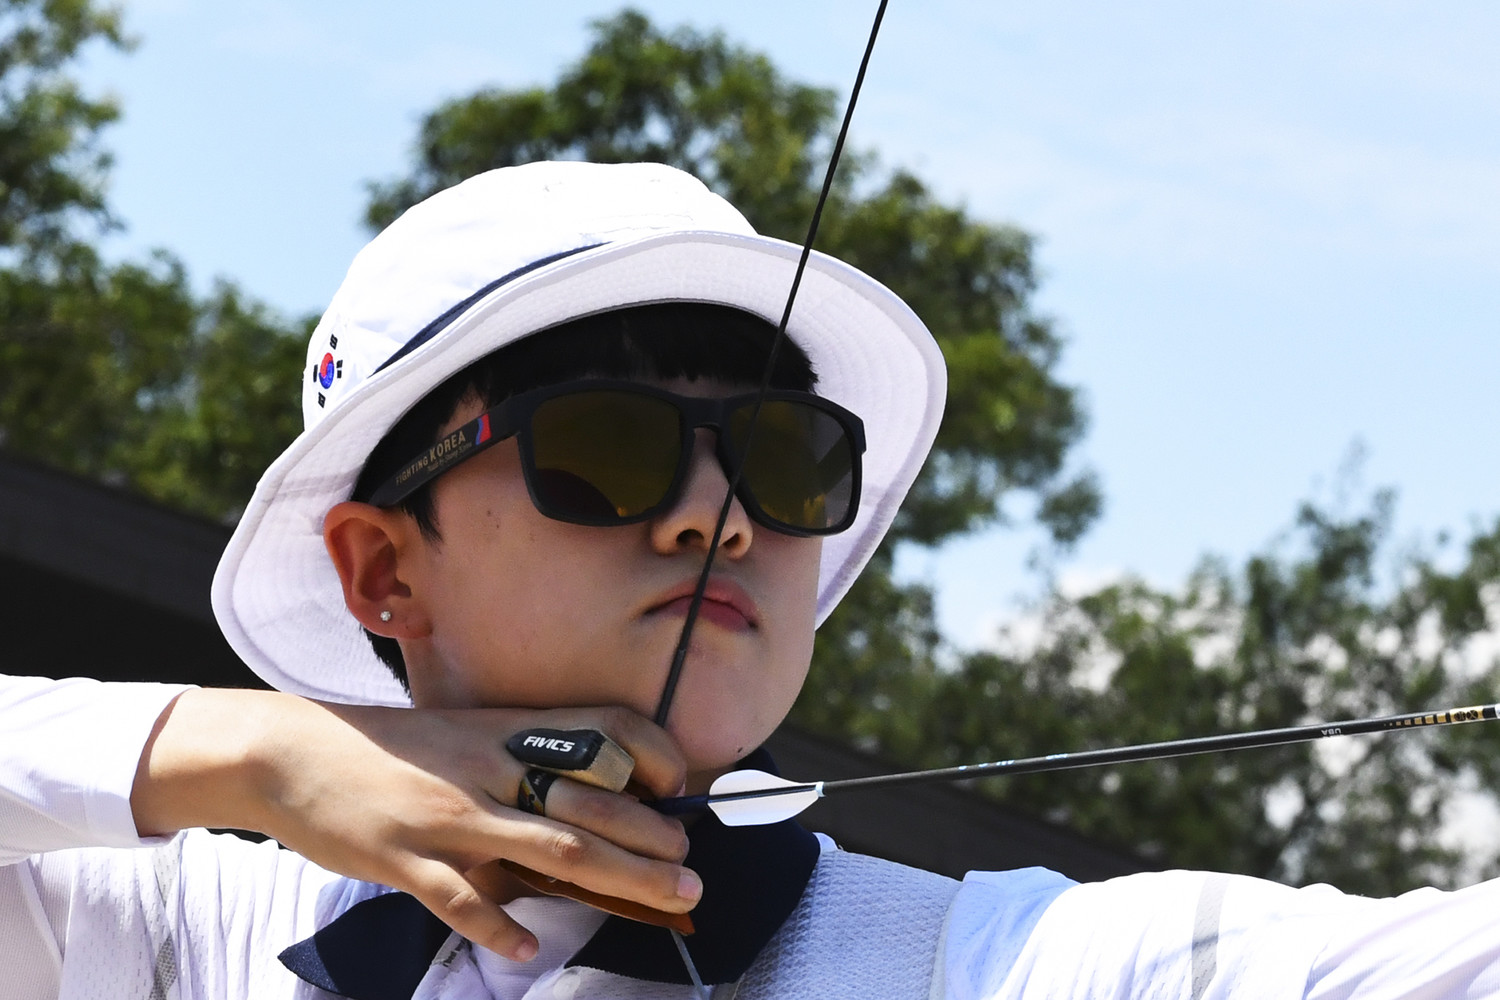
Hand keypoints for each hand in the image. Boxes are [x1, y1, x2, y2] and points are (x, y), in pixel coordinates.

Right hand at [131, 689, 697, 960]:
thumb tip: (581, 805)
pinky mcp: (404, 855)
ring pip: (548, 848)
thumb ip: (519, 765)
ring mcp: (448, 813)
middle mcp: (489, 768)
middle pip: (590, 806)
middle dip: (652, 840)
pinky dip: (496, 927)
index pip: (600, 733)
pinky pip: (457, 897)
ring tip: (667, 899)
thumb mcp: (465, 739)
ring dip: (617, 878)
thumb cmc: (393, 751)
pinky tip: (529, 952)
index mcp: (506, 734)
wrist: (295, 752)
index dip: (650, 760)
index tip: (680, 792)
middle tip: (692, 871)